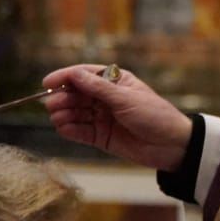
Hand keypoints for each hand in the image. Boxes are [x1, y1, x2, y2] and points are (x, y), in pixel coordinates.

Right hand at [42, 65, 191, 170]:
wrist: (172, 146)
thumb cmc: (155, 116)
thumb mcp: (126, 99)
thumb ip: (98, 88)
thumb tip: (74, 74)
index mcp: (114, 82)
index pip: (84, 75)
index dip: (64, 77)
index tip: (47, 83)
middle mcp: (106, 98)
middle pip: (76, 95)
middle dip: (62, 98)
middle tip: (51, 104)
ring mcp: (103, 118)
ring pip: (76, 113)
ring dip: (64, 114)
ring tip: (56, 117)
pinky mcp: (102, 136)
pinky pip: (81, 132)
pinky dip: (71, 130)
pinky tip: (63, 129)